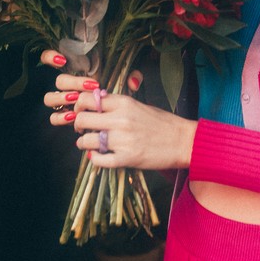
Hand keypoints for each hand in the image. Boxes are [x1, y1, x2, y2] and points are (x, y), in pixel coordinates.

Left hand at [40, 49, 196, 170]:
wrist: (181, 141)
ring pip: (86, 142)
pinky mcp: (126, 159)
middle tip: (82, 129)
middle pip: (82, 119)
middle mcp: (120, 119)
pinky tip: (98, 156)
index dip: (79, 105)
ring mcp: (122, 140)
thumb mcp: (138, 105)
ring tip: (90, 144)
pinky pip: (99, 160)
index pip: (88, 99)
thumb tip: (95, 103)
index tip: (81, 111)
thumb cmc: (161, 122)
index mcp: (124, 103)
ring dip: (84, 144)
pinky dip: (95, 159)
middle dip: (78, 125)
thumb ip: (117, 104)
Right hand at [40, 49, 143, 128]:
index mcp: (79, 72)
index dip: (51, 57)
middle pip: (58, 80)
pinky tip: (71, 117)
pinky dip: (60, 116)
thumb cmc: (118, 97)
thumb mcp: (124, 85)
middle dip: (72, 83)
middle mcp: (68, 86)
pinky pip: (54, 116)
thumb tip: (134, 80)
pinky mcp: (63, 116)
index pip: (53, 59)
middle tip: (89, 87)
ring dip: (62, 98)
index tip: (63, 60)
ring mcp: (64, 102)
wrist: (117, 120)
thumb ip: (131, 78)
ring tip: (77, 100)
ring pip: (50, 98)